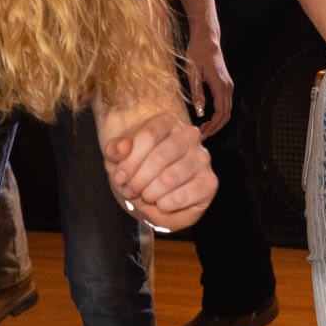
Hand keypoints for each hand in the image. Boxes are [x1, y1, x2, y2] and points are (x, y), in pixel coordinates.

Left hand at [102, 110, 215, 232]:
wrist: (153, 191)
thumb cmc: (137, 170)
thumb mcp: (118, 159)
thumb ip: (114, 150)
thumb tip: (123, 147)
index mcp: (167, 121)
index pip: (148, 136)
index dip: (129, 162)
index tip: (119, 177)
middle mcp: (190, 135)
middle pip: (160, 157)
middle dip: (138, 181)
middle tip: (130, 191)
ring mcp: (202, 158)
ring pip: (171, 177)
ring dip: (150, 193)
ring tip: (144, 197)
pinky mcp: (210, 182)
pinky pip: (186, 195)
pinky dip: (167, 204)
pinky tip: (161, 204)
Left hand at [178, 21, 235, 137]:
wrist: (207, 39)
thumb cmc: (198, 52)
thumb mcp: (193, 72)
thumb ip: (197, 92)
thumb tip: (199, 111)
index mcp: (220, 85)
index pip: (220, 112)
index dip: (213, 126)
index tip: (202, 133)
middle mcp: (228, 87)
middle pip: (226, 114)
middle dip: (216, 127)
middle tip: (202, 136)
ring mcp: (228, 86)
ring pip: (227, 110)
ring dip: (217, 122)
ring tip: (204, 130)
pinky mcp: (225, 84)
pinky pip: (225, 104)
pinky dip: (219, 114)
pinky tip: (207, 119)